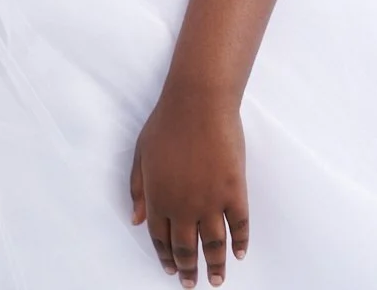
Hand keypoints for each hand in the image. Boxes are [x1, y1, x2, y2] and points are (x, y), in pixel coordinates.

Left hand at [130, 89, 249, 287]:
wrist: (198, 105)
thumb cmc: (165, 124)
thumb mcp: (140, 155)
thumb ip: (138, 190)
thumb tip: (136, 220)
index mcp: (158, 196)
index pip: (161, 237)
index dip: (166, 256)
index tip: (171, 270)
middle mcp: (183, 205)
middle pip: (186, 247)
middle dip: (189, 269)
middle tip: (193, 285)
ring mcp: (211, 201)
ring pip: (214, 244)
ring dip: (215, 265)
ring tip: (216, 280)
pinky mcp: (235, 193)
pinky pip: (240, 226)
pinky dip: (240, 243)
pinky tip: (238, 254)